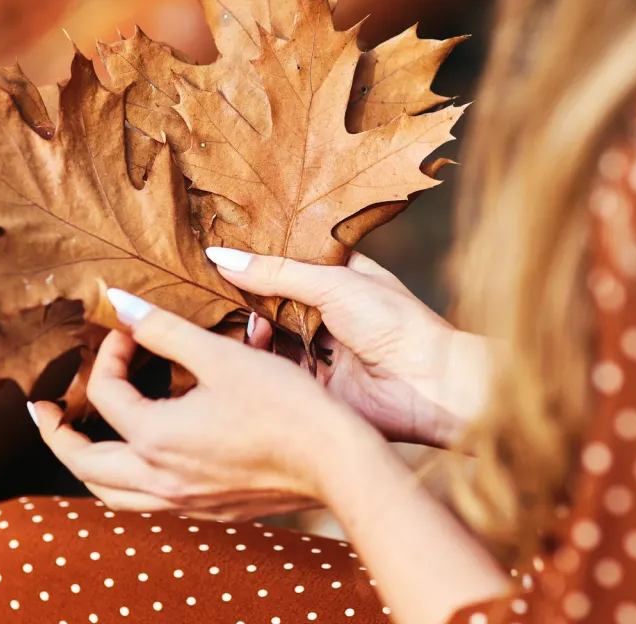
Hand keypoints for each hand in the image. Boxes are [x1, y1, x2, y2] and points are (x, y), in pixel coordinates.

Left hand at [30, 289, 368, 520]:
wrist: (337, 462)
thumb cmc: (285, 406)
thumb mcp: (222, 357)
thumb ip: (164, 329)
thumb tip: (118, 303)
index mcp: (155, 438)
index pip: (105, 393)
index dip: (110, 352)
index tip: (129, 328)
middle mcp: (160, 479)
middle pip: (84, 463)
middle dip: (58, 434)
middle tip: (46, 410)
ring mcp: (183, 501)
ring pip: (112, 494)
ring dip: (88, 466)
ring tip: (82, 441)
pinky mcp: (209, 510)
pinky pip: (147, 504)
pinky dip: (127, 482)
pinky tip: (142, 460)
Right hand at [205, 247, 489, 448]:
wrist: (429, 385)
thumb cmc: (394, 322)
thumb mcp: (334, 282)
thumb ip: (276, 272)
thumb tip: (220, 257)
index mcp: (340, 277)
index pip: (287, 262)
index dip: (255, 258)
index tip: (214, 249)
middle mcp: (326, 313)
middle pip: (272, 301)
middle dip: (243, 295)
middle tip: (205, 286)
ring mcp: (318, 350)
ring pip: (268, 336)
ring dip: (248, 326)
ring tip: (232, 317)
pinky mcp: (311, 386)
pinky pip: (273, 369)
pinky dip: (256, 358)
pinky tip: (244, 343)